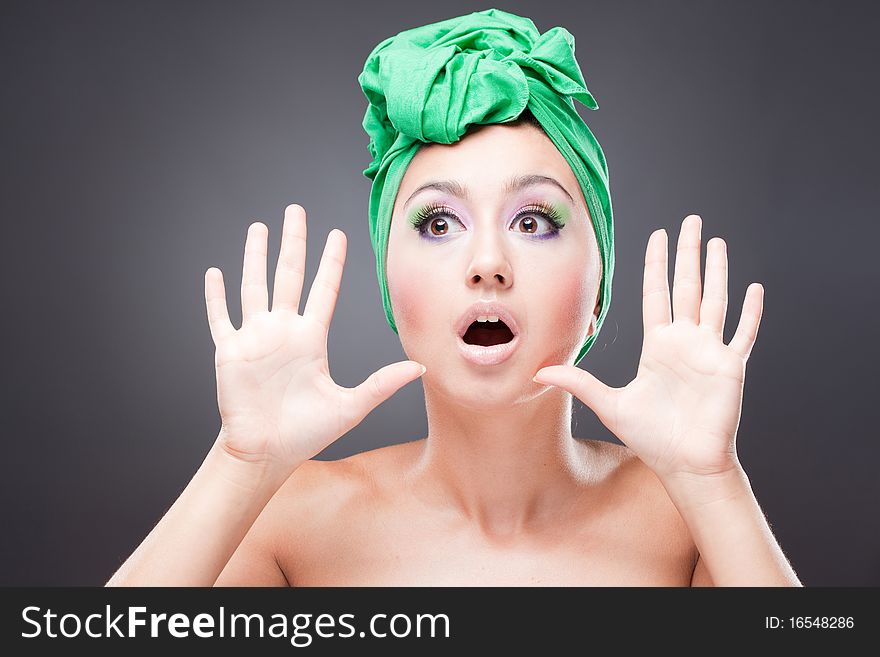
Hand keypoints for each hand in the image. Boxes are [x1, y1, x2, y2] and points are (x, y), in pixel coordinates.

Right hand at [204, 204, 424, 470]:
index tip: (337, 234)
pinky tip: (214, 272)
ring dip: (255, 257)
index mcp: (311, 339)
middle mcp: (283, 331)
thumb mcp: (351, 406)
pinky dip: (216, 296)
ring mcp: (255, 339)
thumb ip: (382, 383)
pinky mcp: (230, 352)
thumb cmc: (306, 433)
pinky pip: (221, 318)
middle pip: (288, 275)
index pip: (323, 289)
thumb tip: (420, 368)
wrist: (267, 453)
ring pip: (254, 286)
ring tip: (258, 228)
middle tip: (296, 211)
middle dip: (293, 242)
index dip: (330, 261)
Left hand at [533, 214, 763, 479]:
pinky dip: (750, 312)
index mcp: (658, 346)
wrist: (683, 463)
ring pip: (715, 300)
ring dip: (717, 271)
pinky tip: (754, 287)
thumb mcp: (608, 403)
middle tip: (691, 221)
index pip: (657, 293)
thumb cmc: (651, 436)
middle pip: (686, 286)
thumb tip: (538, 371)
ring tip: (717, 242)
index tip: (658, 236)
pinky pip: (742, 334)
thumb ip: (578, 382)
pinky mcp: (730, 367)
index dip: (657, 264)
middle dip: (688, 253)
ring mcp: (708, 352)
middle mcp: (684, 342)